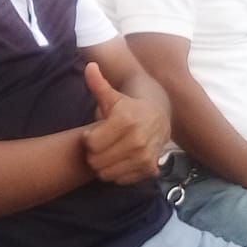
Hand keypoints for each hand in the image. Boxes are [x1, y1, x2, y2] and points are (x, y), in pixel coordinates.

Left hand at [82, 62, 169, 184]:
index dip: (88, 139)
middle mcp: (137, 141)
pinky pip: (120, 180)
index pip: (90, 144)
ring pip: (106, 173)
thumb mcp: (112, 95)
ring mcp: (144, 157)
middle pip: (96, 161)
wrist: (159, 117)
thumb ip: (98, 84)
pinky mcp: (149, 169)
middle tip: (100, 144)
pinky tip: (120, 159)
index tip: (93, 133)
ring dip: (103, 165)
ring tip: (108, 152)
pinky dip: (116, 173)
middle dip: (93, 154)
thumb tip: (90, 67)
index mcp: (125, 121)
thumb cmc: (129, 107)